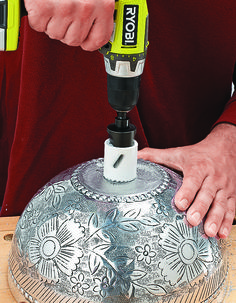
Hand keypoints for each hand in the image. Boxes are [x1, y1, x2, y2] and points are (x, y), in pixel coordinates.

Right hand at [24, 0, 114, 49]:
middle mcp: (86, 7)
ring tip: (54, 5)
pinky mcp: (44, 6)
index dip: (89, 41)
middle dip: (67, 29)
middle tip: (64, 13)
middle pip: (74, 40)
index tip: (85, 40)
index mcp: (103, 4)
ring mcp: (65, 8)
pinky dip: (37, 17)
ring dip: (52, 23)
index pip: (100, 38)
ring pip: (56, 34)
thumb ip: (97, 9)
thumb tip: (93, 29)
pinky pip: (39, 26)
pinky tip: (43, 5)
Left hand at [138, 123, 235, 237]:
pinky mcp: (232, 194)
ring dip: (216, 219)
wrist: (226, 148)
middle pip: (207, 194)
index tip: (180, 203)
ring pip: (221, 204)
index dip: (187, 191)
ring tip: (210, 232)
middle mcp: (213, 177)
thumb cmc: (199, 154)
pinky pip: (231, 209)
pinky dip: (228, 222)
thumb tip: (137, 156)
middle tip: (193, 221)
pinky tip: (222, 234)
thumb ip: (157, 156)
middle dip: (200, 208)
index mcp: (198, 167)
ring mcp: (224, 187)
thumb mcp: (178, 153)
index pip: (193, 180)